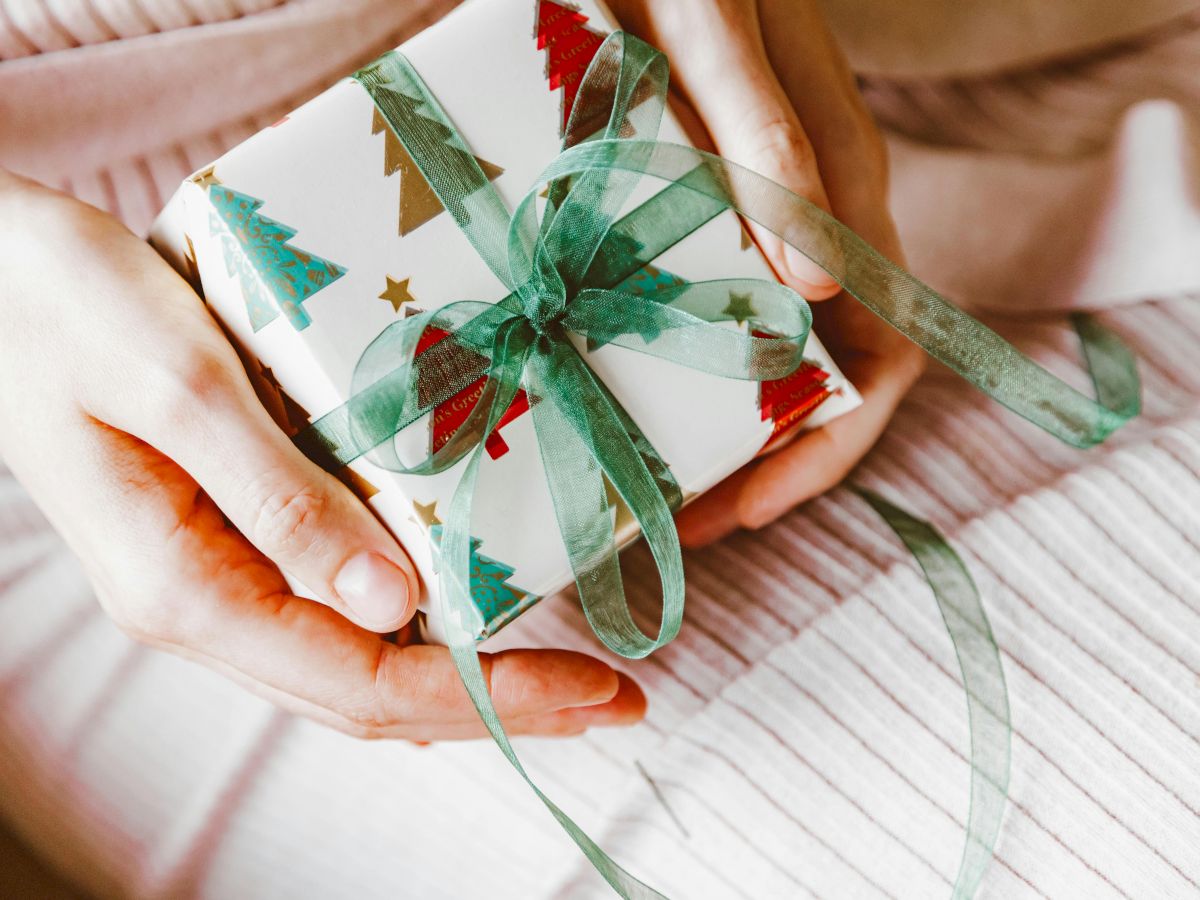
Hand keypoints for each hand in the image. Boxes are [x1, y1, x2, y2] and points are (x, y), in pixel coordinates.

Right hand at [0, 171, 644, 739]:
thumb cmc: (63, 305)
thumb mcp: (177, 384)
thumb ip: (281, 499)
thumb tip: (398, 604)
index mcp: (189, 586)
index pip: (364, 681)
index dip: (486, 698)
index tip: (587, 691)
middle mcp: (203, 604)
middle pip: (371, 694)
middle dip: (498, 706)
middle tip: (611, 699)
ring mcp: (210, 579)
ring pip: (354, 663)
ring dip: (465, 677)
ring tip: (563, 674)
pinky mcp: (222, 536)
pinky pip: (331, 614)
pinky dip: (413, 630)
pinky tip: (464, 615)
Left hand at [611, 0, 926, 544]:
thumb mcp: (720, 37)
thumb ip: (770, 140)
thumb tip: (816, 281)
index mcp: (843, 195)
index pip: (879, 355)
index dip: (828, 447)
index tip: (750, 506)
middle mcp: (814, 219)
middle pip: (824, 374)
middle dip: (766, 459)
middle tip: (680, 516)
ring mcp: (764, 216)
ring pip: (767, 349)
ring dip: (721, 420)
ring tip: (646, 471)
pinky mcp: (709, 205)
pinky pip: (713, 306)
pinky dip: (680, 362)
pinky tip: (616, 382)